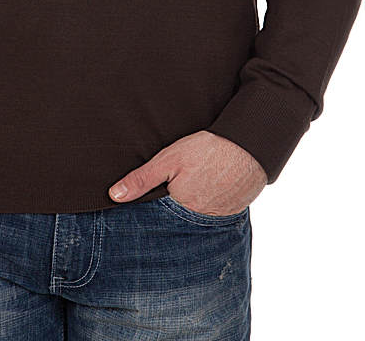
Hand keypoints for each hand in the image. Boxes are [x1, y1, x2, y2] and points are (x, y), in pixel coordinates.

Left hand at [108, 130, 266, 215]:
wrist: (249, 146)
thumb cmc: (207, 149)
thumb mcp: (169, 158)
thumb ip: (142, 178)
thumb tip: (115, 195)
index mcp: (182, 207)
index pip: (160, 217)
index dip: (153, 209)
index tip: (148, 204)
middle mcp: (200, 219)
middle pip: (178, 219)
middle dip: (172, 212)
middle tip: (176, 190)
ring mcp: (218, 218)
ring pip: (196, 219)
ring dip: (191, 209)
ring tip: (192, 189)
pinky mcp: (233, 212)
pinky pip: (214, 215)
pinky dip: (209, 206)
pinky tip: (208, 191)